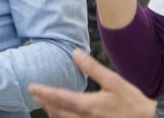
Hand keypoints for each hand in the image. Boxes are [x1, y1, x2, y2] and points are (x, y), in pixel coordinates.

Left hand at [29, 49, 155, 117]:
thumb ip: (92, 67)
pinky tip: (64, 115)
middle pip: (58, 112)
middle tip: (34, 94)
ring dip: (53, 112)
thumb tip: (74, 52)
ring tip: (45, 104)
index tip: (31, 87)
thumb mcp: (113, 81)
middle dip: (45, 102)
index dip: (44, 92)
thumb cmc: (132, 103)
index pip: (59, 98)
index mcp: (88, 106)